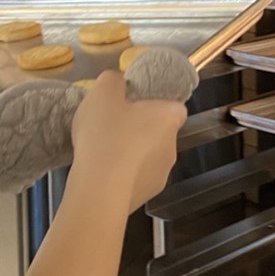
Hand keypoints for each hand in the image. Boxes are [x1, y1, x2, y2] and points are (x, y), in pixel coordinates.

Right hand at [68, 70, 185, 215]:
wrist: (99, 189)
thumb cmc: (105, 134)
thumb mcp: (102, 92)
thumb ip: (113, 80)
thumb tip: (117, 81)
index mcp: (168, 118)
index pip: (175, 107)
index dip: (157, 104)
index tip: (136, 105)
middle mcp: (172, 147)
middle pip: (160, 133)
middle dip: (140, 129)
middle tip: (112, 126)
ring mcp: (161, 175)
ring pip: (148, 157)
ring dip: (131, 154)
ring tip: (102, 152)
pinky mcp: (146, 196)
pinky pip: (135, 178)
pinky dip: (123, 175)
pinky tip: (101, 173)